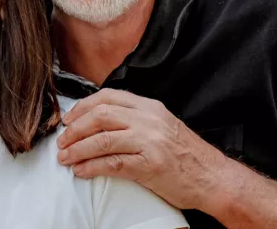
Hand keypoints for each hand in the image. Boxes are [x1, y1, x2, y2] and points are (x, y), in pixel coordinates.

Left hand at [56, 88, 227, 210]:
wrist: (215, 178)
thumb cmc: (187, 154)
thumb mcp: (162, 124)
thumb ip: (135, 118)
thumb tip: (97, 120)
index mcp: (150, 107)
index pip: (107, 97)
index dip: (82, 107)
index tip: (68, 119)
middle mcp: (148, 120)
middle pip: (100, 116)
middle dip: (75, 129)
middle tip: (62, 140)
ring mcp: (149, 142)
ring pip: (102, 140)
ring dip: (78, 149)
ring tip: (65, 157)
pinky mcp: (150, 165)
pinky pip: (112, 164)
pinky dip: (91, 167)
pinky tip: (81, 171)